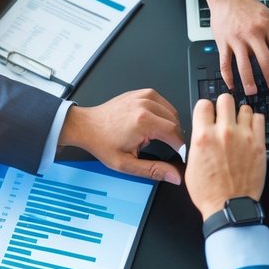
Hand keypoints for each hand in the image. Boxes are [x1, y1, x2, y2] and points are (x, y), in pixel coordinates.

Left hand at [60, 89, 185, 183]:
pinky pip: (164, 104)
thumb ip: (154, 170)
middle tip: (165, 148)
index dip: (181, 148)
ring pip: (172, 112)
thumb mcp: (127, 164)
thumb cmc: (102, 143)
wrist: (87, 126)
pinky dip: (165, 114)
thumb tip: (175, 175)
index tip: (178, 156)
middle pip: (176, 123)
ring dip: (170, 125)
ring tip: (155, 136)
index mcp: (143, 122)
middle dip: (175, 137)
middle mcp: (145, 105)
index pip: (176, 134)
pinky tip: (154, 123)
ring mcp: (145, 96)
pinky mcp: (143, 93)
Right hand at [185, 93, 265, 218]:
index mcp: (203, 137)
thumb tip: (201, 132)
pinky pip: (259, 119)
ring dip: (240, 114)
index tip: (208, 114)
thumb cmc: (209, 192)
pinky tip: (250, 130)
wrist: (229, 206)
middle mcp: (224, 133)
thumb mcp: (191, 165)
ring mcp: (244, 137)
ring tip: (238, 125)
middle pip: (225, 99)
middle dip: (223, 105)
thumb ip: (197, 143)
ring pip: (244, 108)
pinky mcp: (259, 144)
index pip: (204, 104)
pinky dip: (254, 122)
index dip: (205, 108)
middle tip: (224, 115)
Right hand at [197, 0, 268, 94]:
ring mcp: (236, 39)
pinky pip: (225, 63)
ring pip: (244, 66)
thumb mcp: (266, 16)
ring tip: (253, 92)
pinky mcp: (223, 42)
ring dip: (249, 82)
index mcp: (267, 26)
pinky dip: (228, 77)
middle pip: (265, 61)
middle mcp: (253, 33)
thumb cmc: (247, 7)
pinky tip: (232, 85)